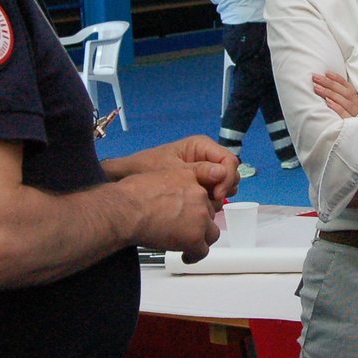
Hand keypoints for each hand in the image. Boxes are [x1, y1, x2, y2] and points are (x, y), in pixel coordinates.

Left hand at [106, 136, 237, 205]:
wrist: (126, 184)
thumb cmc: (144, 169)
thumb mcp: (173, 169)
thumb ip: (200, 171)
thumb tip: (222, 172)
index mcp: (200, 146)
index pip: (228, 160)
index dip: (227, 178)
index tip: (217, 194)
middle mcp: (205, 157)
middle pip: (230, 174)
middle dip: (224, 189)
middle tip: (212, 202)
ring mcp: (202, 173)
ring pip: (224, 186)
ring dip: (218, 198)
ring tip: (204, 207)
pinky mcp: (198, 187)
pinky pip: (213, 195)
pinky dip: (210, 203)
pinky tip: (198, 210)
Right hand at [122, 167, 222, 262]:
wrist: (126, 210)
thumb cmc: (132, 195)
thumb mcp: (158, 175)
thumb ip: (174, 185)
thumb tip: (172, 195)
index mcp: (190, 178)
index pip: (205, 193)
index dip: (199, 205)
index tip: (195, 212)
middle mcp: (199, 196)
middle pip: (209, 213)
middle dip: (199, 222)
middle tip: (187, 229)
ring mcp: (199, 217)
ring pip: (211, 233)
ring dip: (201, 239)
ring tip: (190, 244)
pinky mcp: (194, 237)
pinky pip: (202, 251)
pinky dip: (194, 256)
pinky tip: (186, 256)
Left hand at [313, 71, 357, 119]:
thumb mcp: (356, 117)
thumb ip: (346, 107)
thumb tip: (330, 97)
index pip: (348, 88)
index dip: (338, 79)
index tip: (326, 72)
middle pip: (344, 92)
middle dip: (329, 83)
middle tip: (315, 77)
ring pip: (344, 101)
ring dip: (329, 93)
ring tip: (316, 88)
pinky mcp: (355, 126)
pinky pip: (346, 115)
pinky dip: (337, 107)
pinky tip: (327, 102)